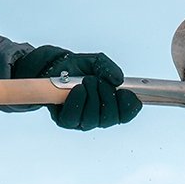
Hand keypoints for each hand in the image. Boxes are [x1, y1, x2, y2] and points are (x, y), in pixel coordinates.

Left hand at [13, 44, 141, 130]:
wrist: (55, 67)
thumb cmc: (79, 68)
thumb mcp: (97, 62)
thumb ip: (109, 69)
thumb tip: (118, 80)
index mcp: (110, 106)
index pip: (125, 115)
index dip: (129, 107)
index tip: (125, 91)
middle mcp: (98, 117)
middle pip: (110, 119)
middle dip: (106, 97)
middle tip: (98, 80)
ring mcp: (81, 121)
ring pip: (92, 119)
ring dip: (91, 97)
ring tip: (86, 81)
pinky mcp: (65, 121)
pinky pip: (73, 118)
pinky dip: (77, 102)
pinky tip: (78, 89)